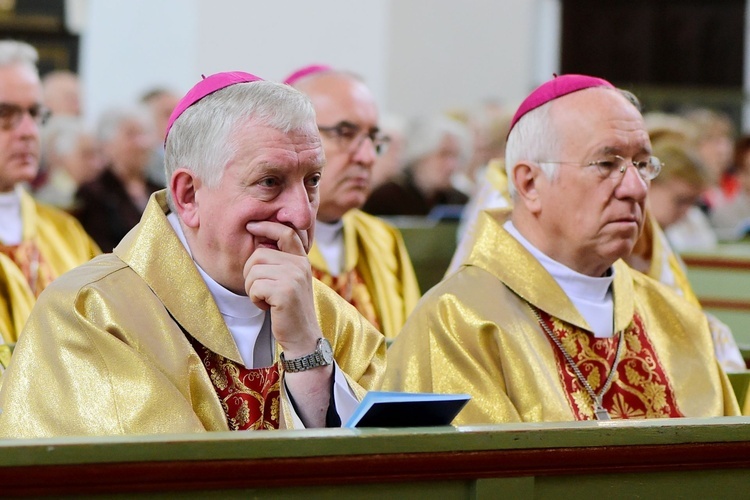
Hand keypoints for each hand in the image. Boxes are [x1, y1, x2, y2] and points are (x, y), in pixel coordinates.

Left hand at [243, 221, 320, 356]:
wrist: (303, 337)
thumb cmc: (290, 309)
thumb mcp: (290, 280)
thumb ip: (280, 262)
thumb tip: (258, 242)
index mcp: (302, 260)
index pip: (285, 232)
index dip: (267, 226)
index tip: (251, 225)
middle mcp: (300, 265)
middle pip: (259, 255)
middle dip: (251, 274)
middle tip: (263, 291)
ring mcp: (294, 277)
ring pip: (253, 271)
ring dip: (253, 289)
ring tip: (268, 300)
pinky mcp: (285, 292)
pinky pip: (254, 287)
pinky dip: (255, 299)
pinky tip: (268, 307)